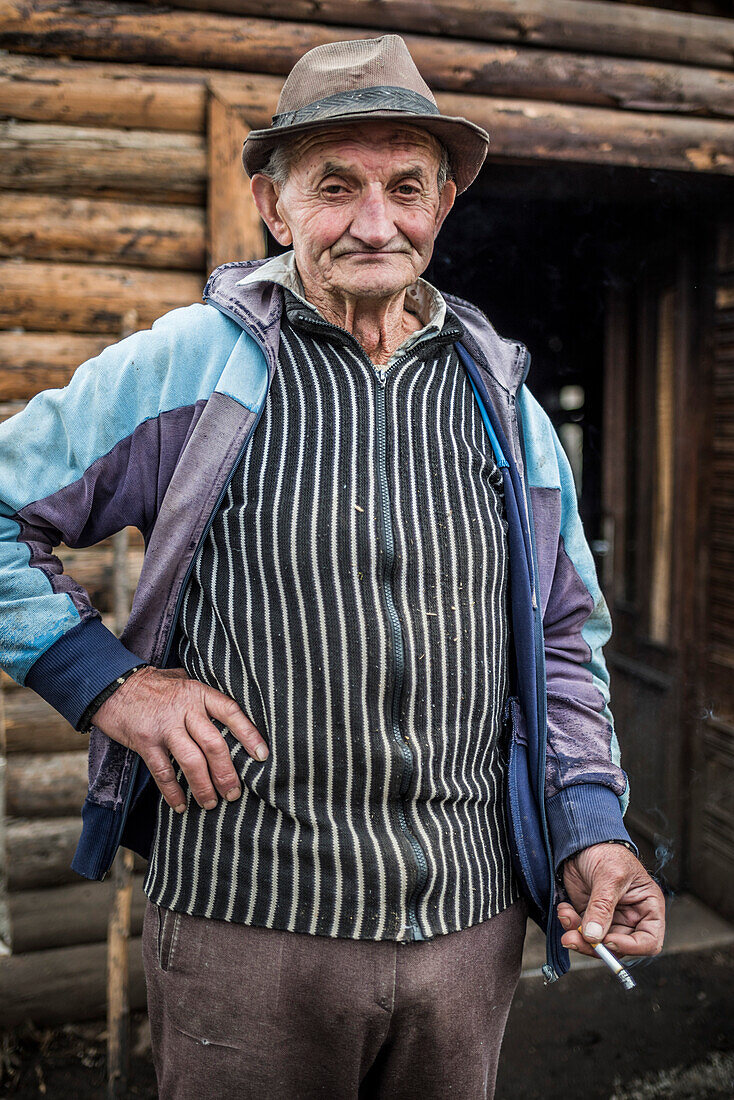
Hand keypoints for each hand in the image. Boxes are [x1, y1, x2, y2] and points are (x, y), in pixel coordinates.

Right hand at [92, 666, 268, 812]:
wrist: (112, 686)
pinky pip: (163, 772)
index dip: (249, 734)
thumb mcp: (181, 679)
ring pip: (191, 762)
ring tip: (212, 804)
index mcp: (198, 693)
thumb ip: (202, 694)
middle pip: (214, 744)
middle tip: (235, 794)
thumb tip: (228, 711)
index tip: (262, 756)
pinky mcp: (145, 742)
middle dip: (227, 773)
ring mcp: (165, 727)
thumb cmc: (152, 684)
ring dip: (204, 787)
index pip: (231, 712)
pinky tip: (181, 805)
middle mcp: (184, 709)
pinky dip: (173, 792)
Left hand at [557, 843, 664, 958]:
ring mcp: (610, 919)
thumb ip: (602, 907)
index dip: (631, 947)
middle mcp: (632, 917)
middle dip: (596, 946)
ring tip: (567, 920)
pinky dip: (571, 925)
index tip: (607, 941)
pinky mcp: (591, 917)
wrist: (582, 842)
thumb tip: (594, 936)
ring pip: (598, 944)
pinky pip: (582, 932)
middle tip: (576, 938)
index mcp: (648, 907)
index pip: (649, 941)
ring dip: (579, 937)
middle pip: (619, 947)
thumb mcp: (610, 877)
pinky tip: (564, 909)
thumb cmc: (607, 852)